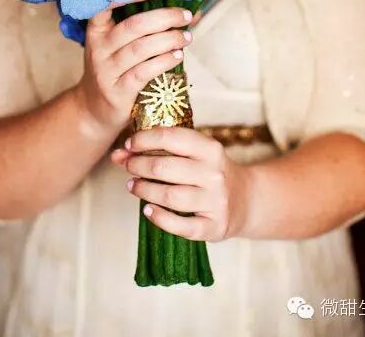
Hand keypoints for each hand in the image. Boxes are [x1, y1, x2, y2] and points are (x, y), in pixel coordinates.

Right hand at [75, 0, 193, 137]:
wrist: (94, 110)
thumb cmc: (113, 71)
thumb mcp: (114, 47)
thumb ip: (140, 30)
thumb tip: (183, 11)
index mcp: (96, 32)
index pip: (104, 8)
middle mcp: (98, 49)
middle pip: (133, 26)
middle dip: (164, 18)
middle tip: (185, 16)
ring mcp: (106, 71)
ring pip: (141, 48)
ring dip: (169, 40)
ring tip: (186, 37)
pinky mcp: (118, 91)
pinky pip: (144, 72)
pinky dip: (164, 61)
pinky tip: (177, 56)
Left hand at [110, 126, 252, 241]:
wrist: (246, 200)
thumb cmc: (210, 172)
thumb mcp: (195, 153)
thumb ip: (160, 150)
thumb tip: (118, 153)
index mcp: (210, 148)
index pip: (170, 137)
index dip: (143, 139)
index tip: (129, 144)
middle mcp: (214, 173)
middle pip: (164, 167)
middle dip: (138, 165)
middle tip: (127, 166)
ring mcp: (215, 201)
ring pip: (169, 196)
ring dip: (143, 189)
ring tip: (132, 185)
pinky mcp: (214, 227)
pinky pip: (181, 225)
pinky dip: (160, 218)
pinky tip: (147, 210)